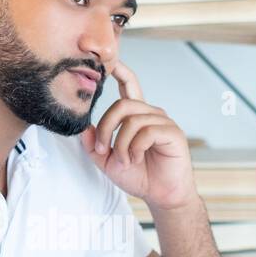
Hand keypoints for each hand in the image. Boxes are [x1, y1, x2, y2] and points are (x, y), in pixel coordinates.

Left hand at [79, 59, 195, 210]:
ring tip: (124, 161)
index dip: (121, 71)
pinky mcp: (172, 133)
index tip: (111, 62)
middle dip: (106, 128)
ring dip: (121, 144)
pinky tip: (135, 159)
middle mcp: (151, 114)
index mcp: (136, 116)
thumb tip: (83, 128)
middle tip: (102, 149)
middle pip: (122, 106)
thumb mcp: (108, 162)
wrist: (160, 194)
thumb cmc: (139, 175)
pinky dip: (135, 148)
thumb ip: (93, 146)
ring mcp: (163, 122)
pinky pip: (147, 132)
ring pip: (132, 121)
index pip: (129, 86)